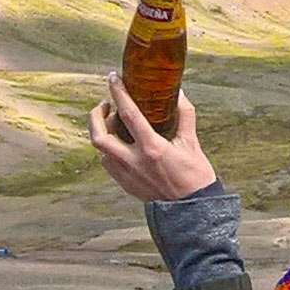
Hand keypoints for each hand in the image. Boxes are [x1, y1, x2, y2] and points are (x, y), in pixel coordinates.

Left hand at [88, 78, 217, 200]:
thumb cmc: (195, 176)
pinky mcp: (126, 185)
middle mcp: (134, 162)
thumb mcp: (192, 143)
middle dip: (95, 116)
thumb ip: (184, 116)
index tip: (113, 78)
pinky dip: (110, 150)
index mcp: (152, 148)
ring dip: (104, 133)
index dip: (118, 93)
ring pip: (102, 150)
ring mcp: (127, 175)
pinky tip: (122, 146)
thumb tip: (179, 93)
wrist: (192, 211)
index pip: (128, 114)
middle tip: (104, 105)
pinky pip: (108, 164)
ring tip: (115, 125)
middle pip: (99, 136)